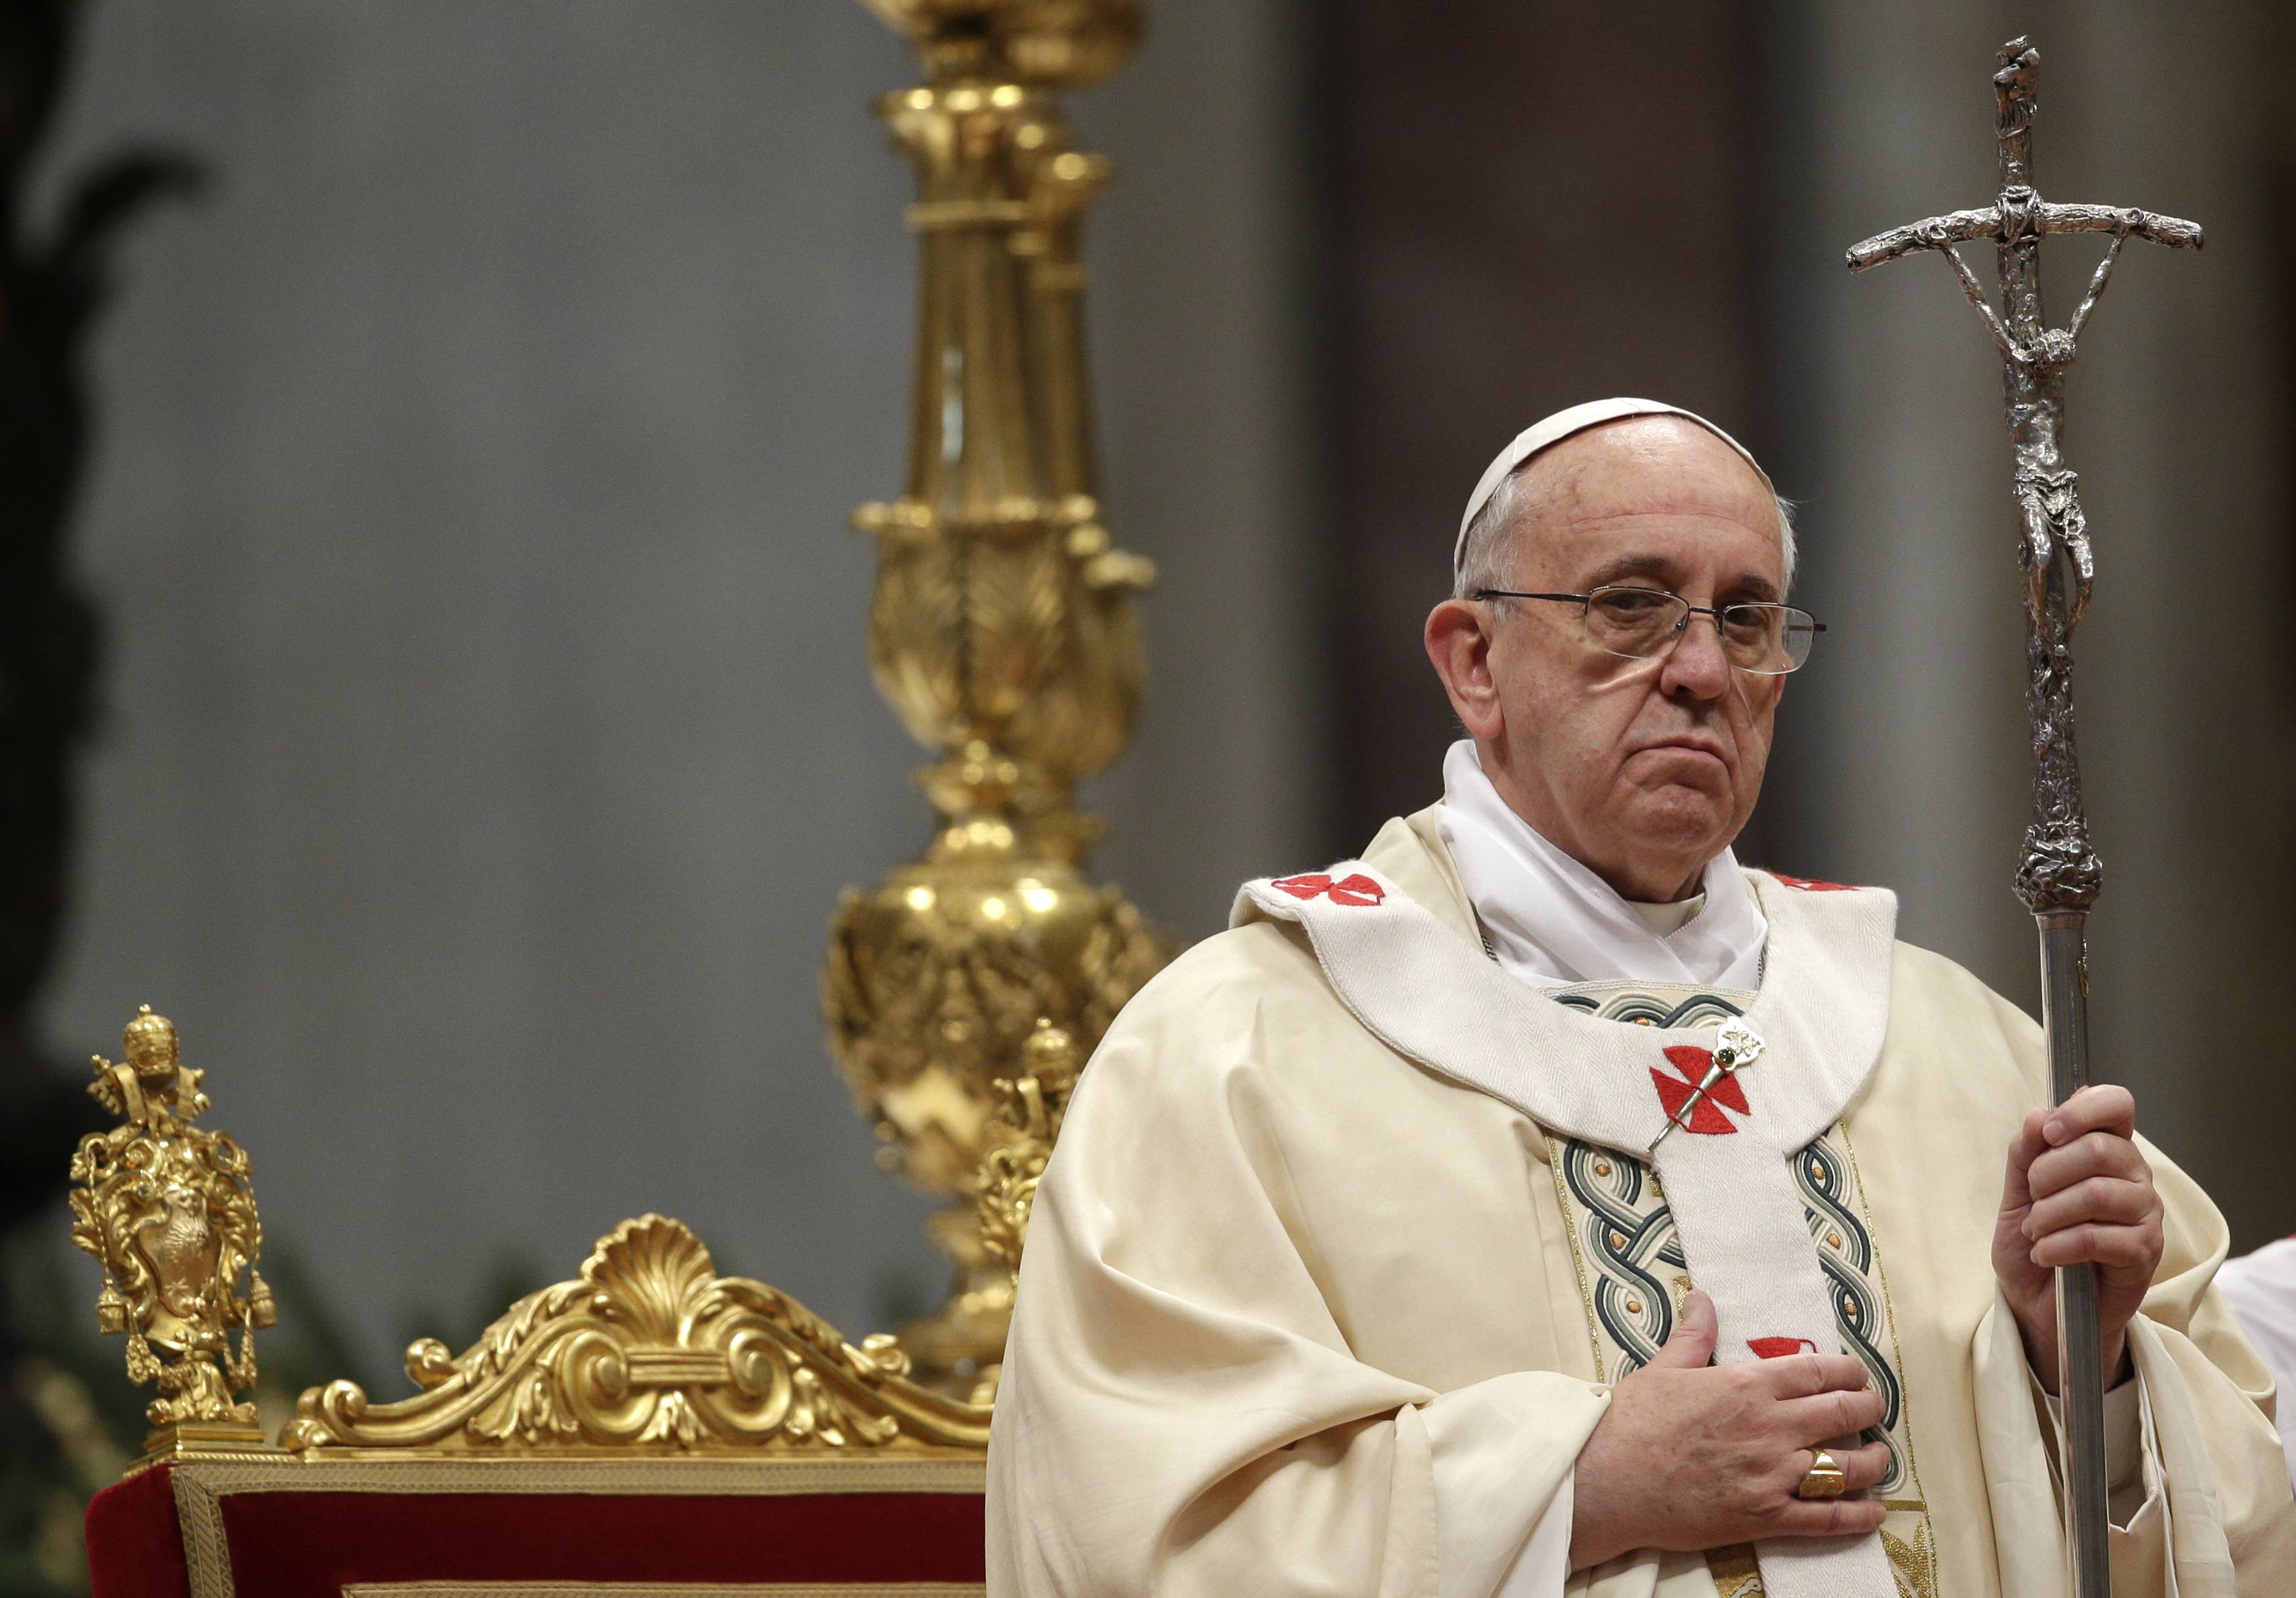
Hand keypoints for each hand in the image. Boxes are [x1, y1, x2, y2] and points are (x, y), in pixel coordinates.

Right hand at [1568, 1290, 1890, 1570]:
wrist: (1607, 1480)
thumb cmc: (1631, 1422)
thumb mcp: (1662, 1369)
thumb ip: (1693, 1336)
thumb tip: (1701, 1298)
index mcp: (1747, 1386)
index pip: (1818, 1372)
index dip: (1849, 1371)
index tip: (1858, 1374)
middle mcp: (1770, 1428)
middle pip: (1842, 1413)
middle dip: (1868, 1409)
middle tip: (1874, 1409)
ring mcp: (1772, 1475)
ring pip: (1846, 1467)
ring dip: (1873, 1462)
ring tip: (1880, 1458)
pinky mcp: (1766, 1517)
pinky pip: (1827, 1519)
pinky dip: (1858, 1516)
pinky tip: (1874, 1511)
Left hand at [1991, 1083, 2163, 1394]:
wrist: (2038, 1303)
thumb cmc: (2034, 1240)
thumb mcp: (2016, 1193)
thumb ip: (2026, 1154)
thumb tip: (2038, 1115)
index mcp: (2108, 1148)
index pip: (2117, 1104)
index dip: (2082, 1110)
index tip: (2049, 1133)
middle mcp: (2135, 1175)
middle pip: (2099, 1149)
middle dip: (2047, 1174)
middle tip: (2032, 1200)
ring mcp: (2145, 1214)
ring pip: (2097, 1194)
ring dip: (2050, 1214)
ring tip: (2036, 1232)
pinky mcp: (2145, 1253)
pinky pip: (2098, 1237)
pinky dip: (2058, 1246)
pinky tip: (2045, 1255)